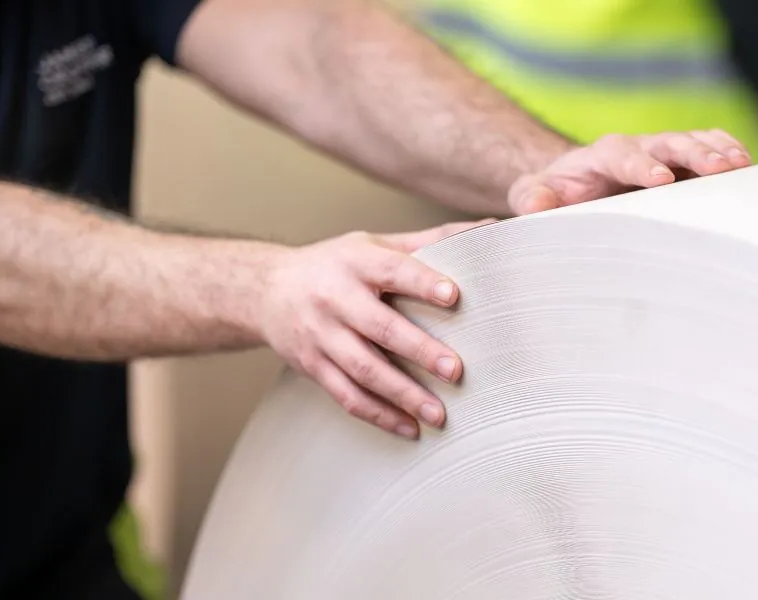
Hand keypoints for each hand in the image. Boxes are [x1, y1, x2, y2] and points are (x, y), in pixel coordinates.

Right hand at [264, 219, 493, 438]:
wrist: (265, 291)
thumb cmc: (335, 266)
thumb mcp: (373, 244)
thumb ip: (430, 241)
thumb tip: (492, 228)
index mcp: (356, 262)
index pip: (392, 270)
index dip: (422, 282)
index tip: (453, 295)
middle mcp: (335, 298)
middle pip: (380, 327)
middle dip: (419, 350)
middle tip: (456, 370)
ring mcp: (321, 336)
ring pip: (363, 370)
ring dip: (403, 395)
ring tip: (439, 414)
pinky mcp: (313, 366)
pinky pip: (347, 396)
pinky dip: (380, 415)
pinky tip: (410, 428)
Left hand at [508, 130, 752, 214]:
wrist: (574, 182)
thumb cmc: (556, 193)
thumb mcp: (534, 195)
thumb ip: (533, 198)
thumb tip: (537, 204)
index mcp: (601, 156)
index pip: (622, 155)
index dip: (641, 166)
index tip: (660, 180)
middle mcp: (636, 148)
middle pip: (667, 142)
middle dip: (693, 154)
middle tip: (719, 169)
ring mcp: (662, 153)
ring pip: (692, 143)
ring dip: (717, 151)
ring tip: (742, 165)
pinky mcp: (680, 163)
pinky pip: (707, 148)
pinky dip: (726, 153)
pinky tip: (748, 165)